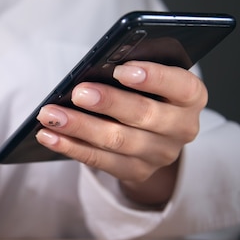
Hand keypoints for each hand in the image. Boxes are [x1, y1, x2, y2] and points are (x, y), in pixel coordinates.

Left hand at [35, 61, 207, 205]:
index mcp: (190, 96)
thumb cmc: (146, 91)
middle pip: (144, 115)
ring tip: (50, 114)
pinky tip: (48, 135)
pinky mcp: (137, 172)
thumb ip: (132, 70)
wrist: (153, 135)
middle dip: (108, 103)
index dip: (154, 78)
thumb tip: (95, 67)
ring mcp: (160, 154)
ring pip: (117, 141)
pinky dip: (71, 146)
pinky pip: (100, 161)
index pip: (181, 86)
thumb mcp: (149, 77)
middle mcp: (182, 128)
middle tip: (78, 92)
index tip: (122, 68)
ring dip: (79, 126)